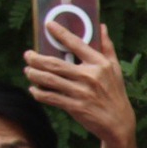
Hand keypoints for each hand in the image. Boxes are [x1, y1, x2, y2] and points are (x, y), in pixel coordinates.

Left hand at [23, 21, 136, 147]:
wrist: (118, 123)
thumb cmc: (115, 92)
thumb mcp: (115, 68)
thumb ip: (107, 47)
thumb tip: (102, 26)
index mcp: (100, 64)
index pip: (77, 44)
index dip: (61, 33)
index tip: (48, 25)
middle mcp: (90, 76)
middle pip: (55, 64)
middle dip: (36, 59)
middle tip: (28, 55)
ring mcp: (82, 92)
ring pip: (49, 80)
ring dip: (34, 74)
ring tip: (28, 71)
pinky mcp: (75, 107)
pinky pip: (51, 97)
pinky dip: (39, 93)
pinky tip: (34, 89)